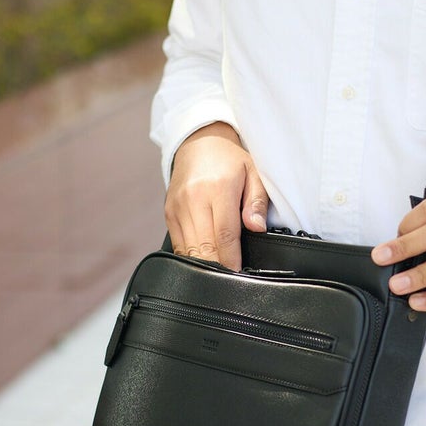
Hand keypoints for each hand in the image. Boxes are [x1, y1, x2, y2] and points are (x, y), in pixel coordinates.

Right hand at [165, 122, 268, 270]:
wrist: (199, 142)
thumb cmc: (230, 160)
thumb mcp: (253, 174)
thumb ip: (257, 202)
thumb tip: (257, 228)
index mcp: (218, 188)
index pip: (224, 234)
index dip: (231, 259)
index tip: (239, 274)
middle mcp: (194, 198)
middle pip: (205, 246)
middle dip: (218, 268)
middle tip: (231, 283)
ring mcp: (178, 207)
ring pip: (189, 249)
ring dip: (204, 266)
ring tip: (219, 276)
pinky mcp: (169, 213)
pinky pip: (179, 244)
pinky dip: (191, 257)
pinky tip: (204, 264)